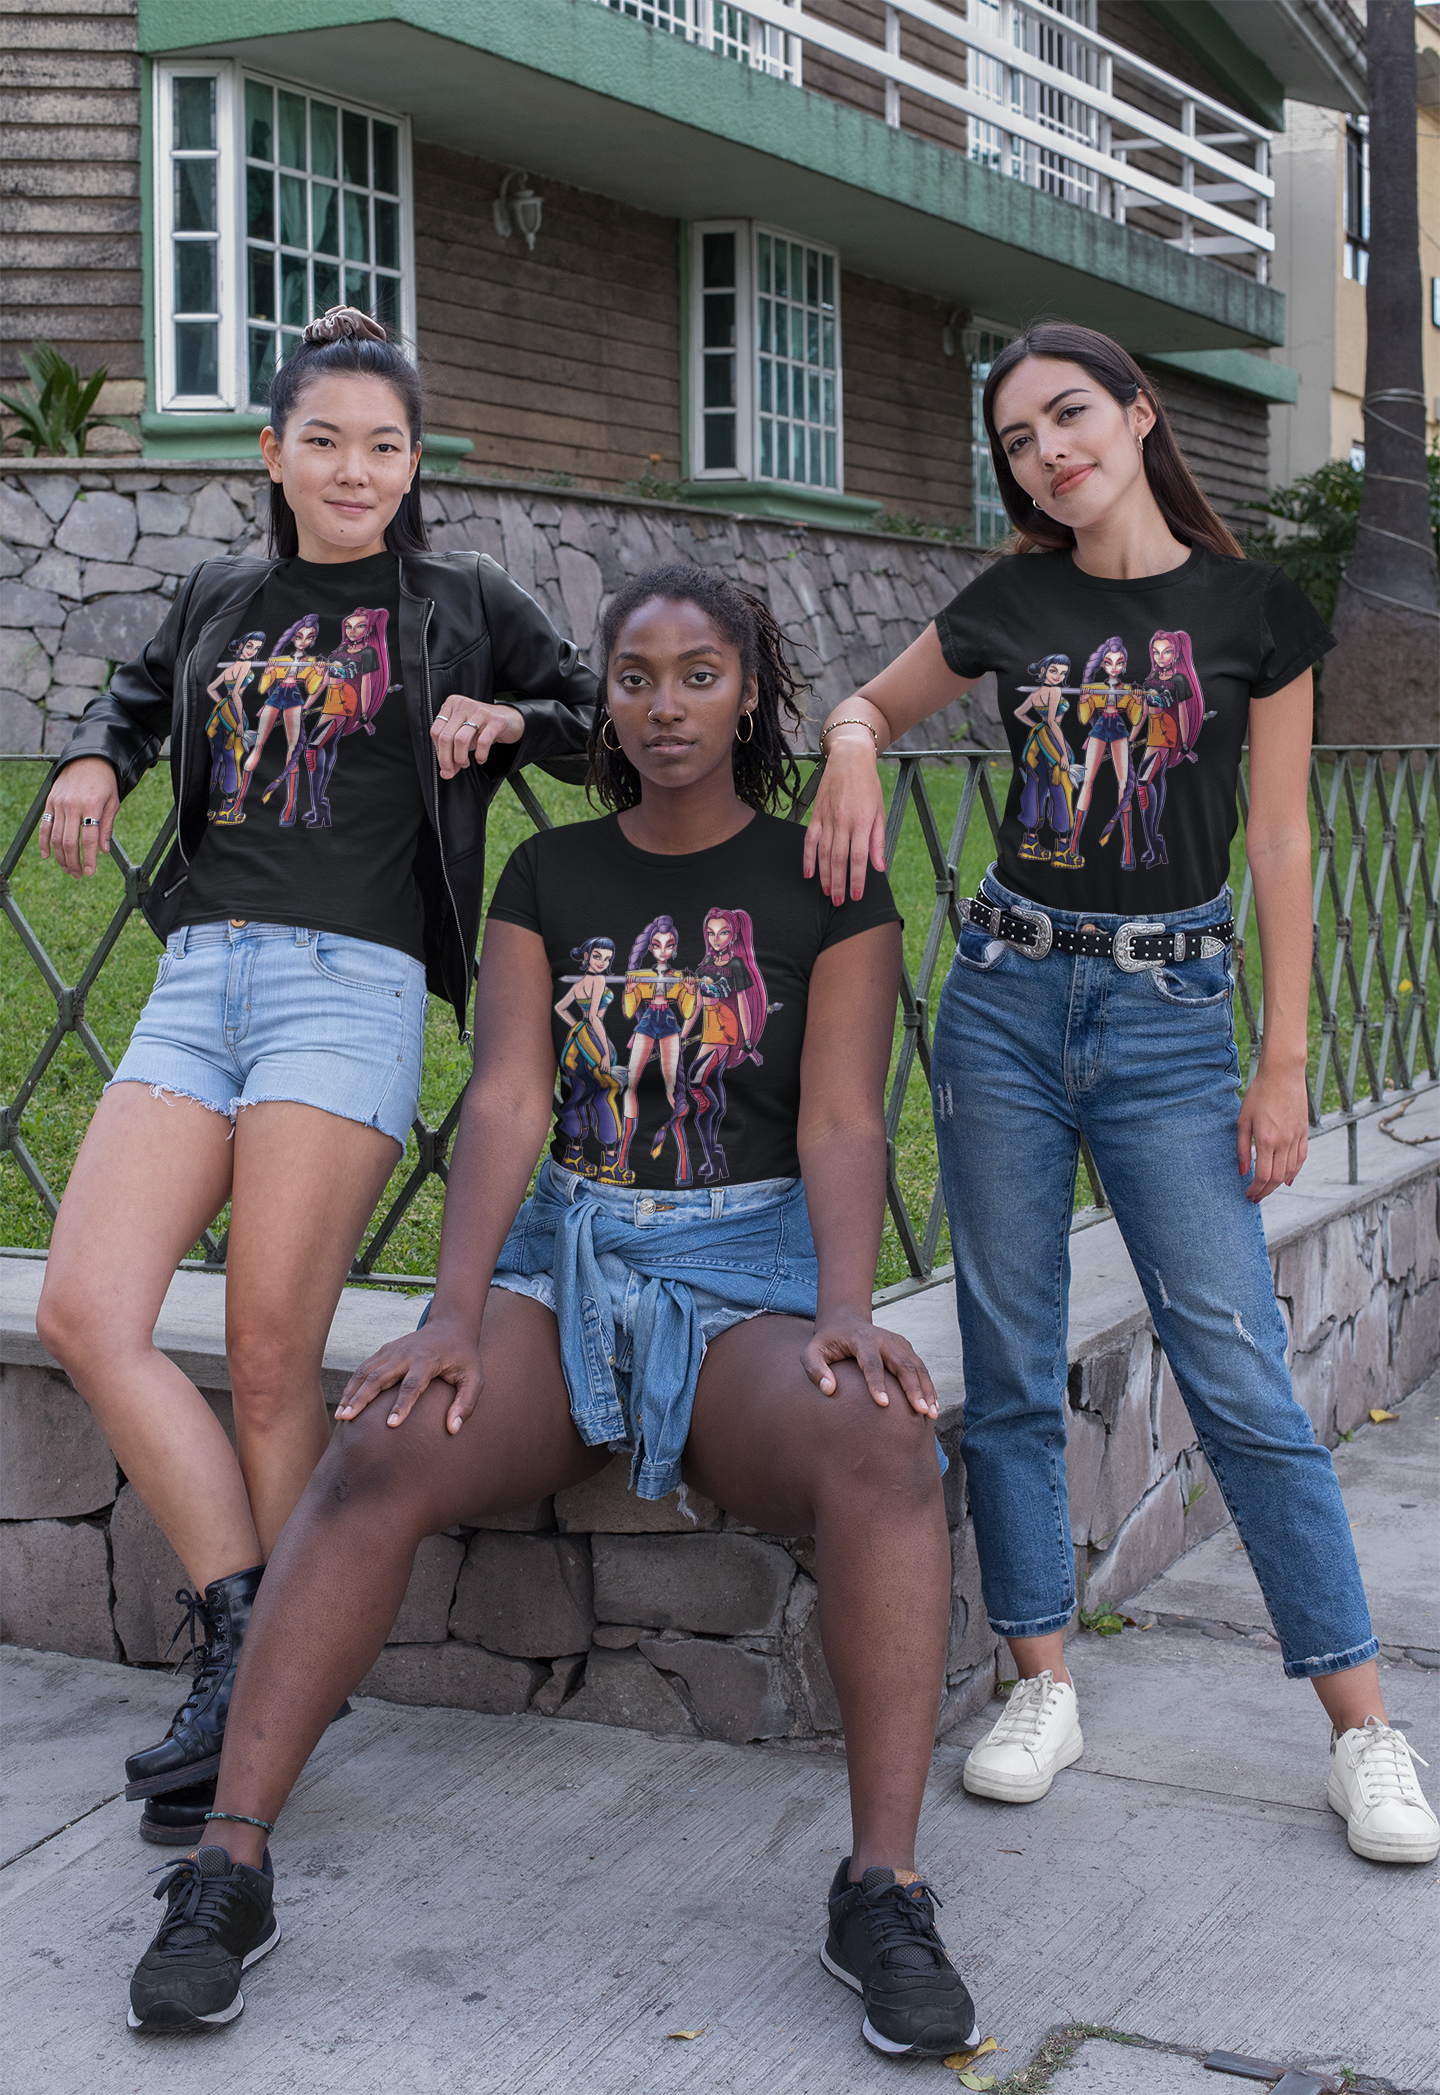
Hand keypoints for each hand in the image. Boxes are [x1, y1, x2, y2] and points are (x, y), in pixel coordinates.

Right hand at [38, 757, 119, 876]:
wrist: (87, 759)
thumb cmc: (104, 782)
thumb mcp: (112, 802)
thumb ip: (107, 826)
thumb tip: (103, 851)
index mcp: (92, 806)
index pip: (89, 839)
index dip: (89, 858)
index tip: (90, 872)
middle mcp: (73, 805)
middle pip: (70, 842)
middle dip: (74, 862)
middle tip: (78, 875)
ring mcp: (59, 803)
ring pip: (57, 837)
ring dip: (61, 857)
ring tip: (68, 869)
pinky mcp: (50, 801)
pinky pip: (45, 826)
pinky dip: (44, 842)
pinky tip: (47, 856)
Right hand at [336, 1312, 483, 1434]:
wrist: (451, 1326)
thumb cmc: (464, 1358)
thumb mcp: (475, 1379)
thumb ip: (466, 1403)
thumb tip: (453, 1429)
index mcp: (428, 1360)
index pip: (412, 1385)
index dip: (402, 1405)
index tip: (391, 1425)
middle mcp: (406, 1354)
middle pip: (379, 1377)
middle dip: (362, 1399)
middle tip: (348, 1420)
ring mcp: (392, 1350)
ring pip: (366, 1372)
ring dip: (352, 1393)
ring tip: (341, 1416)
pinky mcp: (385, 1351)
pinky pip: (364, 1368)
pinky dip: (352, 1385)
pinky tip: (345, 1403)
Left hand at [431, 698, 522, 779]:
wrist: (510, 719)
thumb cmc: (482, 728)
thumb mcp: (463, 735)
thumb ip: (451, 751)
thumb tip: (445, 773)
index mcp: (451, 704)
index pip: (436, 732)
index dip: (439, 753)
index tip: (445, 765)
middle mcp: (463, 705)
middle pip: (445, 737)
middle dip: (447, 760)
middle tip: (451, 771)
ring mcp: (479, 711)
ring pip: (461, 740)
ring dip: (461, 758)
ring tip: (466, 764)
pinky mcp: (495, 721)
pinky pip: (482, 742)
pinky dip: (480, 756)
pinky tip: (480, 759)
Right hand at [802, 734, 886, 901]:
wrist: (850, 759)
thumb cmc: (869, 785)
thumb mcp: (880, 811)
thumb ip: (878, 841)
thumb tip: (880, 867)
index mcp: (863, 821)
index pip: (859, 858)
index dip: (857, 879)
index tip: (856, 896)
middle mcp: (844, 821)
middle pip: (839, 860)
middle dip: (838, 884)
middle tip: (838, 902)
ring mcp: (828, 818)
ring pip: (823, 853)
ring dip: (824, 876)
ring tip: (826, 892)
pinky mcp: (816, 814)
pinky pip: (810, 840)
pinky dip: (808, 857)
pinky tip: (809, 873)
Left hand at [802, 1311, 938, 1417]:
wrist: (845, 1320)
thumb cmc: (827, 1342)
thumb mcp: (812, 1352)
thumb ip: (815, 1369)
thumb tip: (829, 1389)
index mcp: (861, 1339)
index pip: (871, 1363)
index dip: (877, 1383)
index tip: (883, 1404)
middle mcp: (884, 1339)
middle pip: (902, 1364)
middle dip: (913, 1388)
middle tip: (921, 1411)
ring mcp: (898, 1342)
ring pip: (917, 1366)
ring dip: (926, 1390)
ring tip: (932, 1413)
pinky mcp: (905, 1348)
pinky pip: (921, 1368)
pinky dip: (929, 1386)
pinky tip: (933, 1405)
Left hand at [1237, 1060, 1308, 1200]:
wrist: (1283, 1074)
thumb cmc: (1259, 1094)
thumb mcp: (1243, 1120)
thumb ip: (1242, 1147)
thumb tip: (1242, 1170)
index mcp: (1267, 1140)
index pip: (1263, 1175)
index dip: (1255, 1188)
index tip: (1248, 1194)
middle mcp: (1284, 1142)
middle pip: (1277, 1178)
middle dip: (1265, 1191)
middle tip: (1255, 1196)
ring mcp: (1297, 1138)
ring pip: (1290, 1171)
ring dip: (1279, 1185)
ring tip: (1267, 1190)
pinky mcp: (1304, 1132)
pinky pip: (1301, 1159)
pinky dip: (1294, 1172)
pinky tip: (1287, 1179)